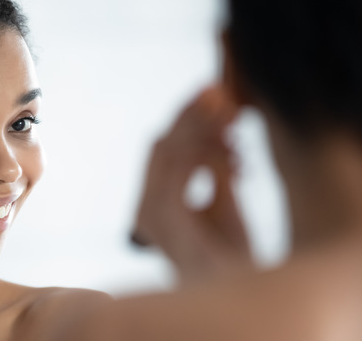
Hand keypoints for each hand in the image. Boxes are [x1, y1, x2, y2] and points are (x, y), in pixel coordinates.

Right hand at [132, 85, 253, 284]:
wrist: (232, 289)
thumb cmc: (230, 253)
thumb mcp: (223, 199)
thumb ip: (214, 167)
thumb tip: (218, 127)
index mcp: (155, 199)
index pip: (163, 144)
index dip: (187, 115)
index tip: (215, 92)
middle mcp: (145, 203)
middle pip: (163, 139)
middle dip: (195, 114)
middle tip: (224, 95)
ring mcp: (151, 210)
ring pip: (169, 147)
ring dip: (205, 130)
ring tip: (236, 130)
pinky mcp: (165, 215)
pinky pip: (180, 167)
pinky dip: (208, 154)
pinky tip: (235, 161)